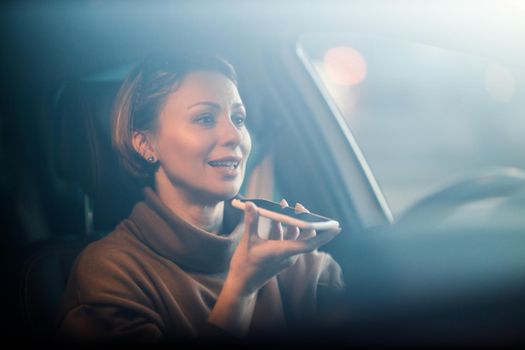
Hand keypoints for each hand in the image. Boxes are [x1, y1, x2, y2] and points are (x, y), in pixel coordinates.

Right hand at [208, 199, 339, 335]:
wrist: (242, 284)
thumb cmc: (245, 265)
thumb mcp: (247, 241)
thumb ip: (251, 222)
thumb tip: (251, 204)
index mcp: (283, 252)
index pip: (309, 243)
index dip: (323, 235)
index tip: (334, 227)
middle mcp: (288, 255)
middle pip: (305, 236)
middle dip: (304, 219)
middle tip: (298, 205)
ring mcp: (285, 256)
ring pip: (296, 237)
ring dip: (292, 222)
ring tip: (284, 205)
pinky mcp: (281, 256)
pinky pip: (288, 240)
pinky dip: (284, 228)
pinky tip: (276, 218)